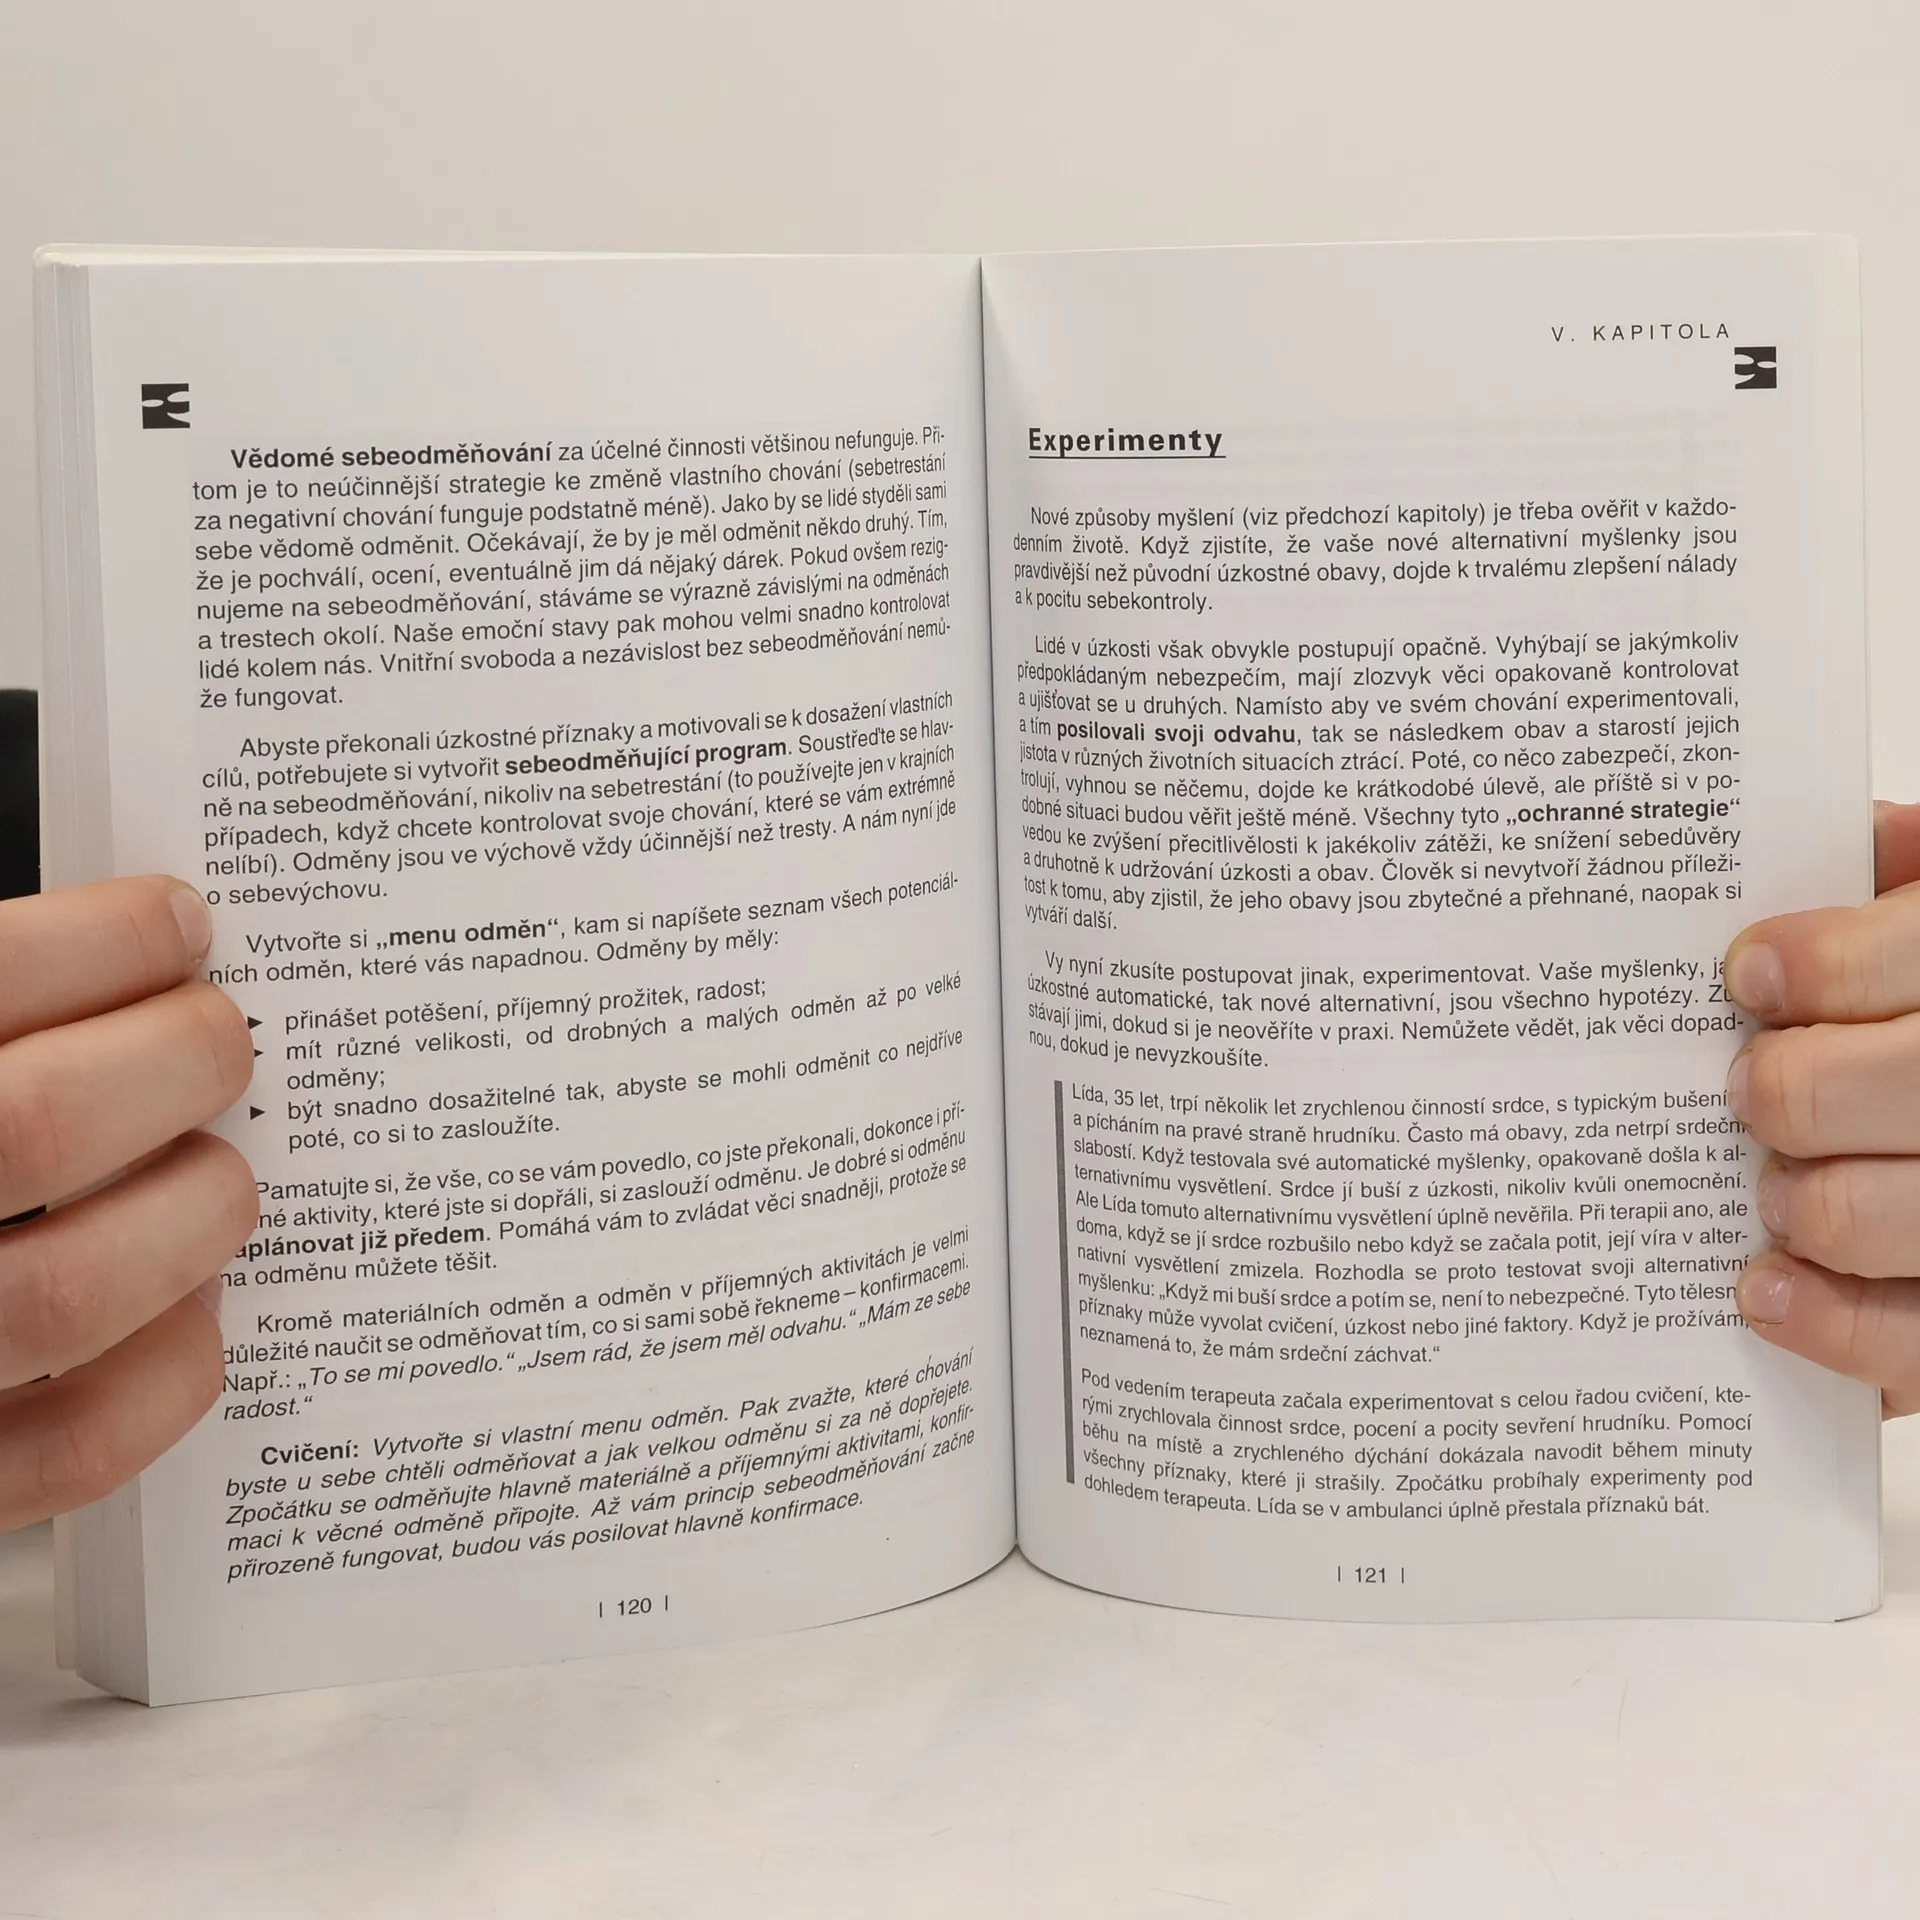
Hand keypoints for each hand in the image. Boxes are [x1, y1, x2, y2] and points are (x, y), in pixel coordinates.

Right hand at [0, 878, 254, 1527]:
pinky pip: (73, 1444)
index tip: (174, 922)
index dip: (105, 940)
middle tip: (217, 1035)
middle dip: (177, 1060)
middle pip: (42, 1124)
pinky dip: (169, 1367)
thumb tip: (102, 956)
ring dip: (191, 1212)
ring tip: (215, 1168)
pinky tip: (189, 1304)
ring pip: (73, 1293)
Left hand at [1727, 802, 1919, 1413]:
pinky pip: (1906, 1340)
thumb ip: (1908, 888)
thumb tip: (1848, 841)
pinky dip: (1823, 1320)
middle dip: (1793, 1088)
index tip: (1748, 974)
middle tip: (1748, 1091)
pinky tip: (1761, 1284)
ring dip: (1800, 1201)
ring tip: (1771, 1185)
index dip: (1824, 965)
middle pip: (1901, 1085)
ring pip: (1879, 1214)